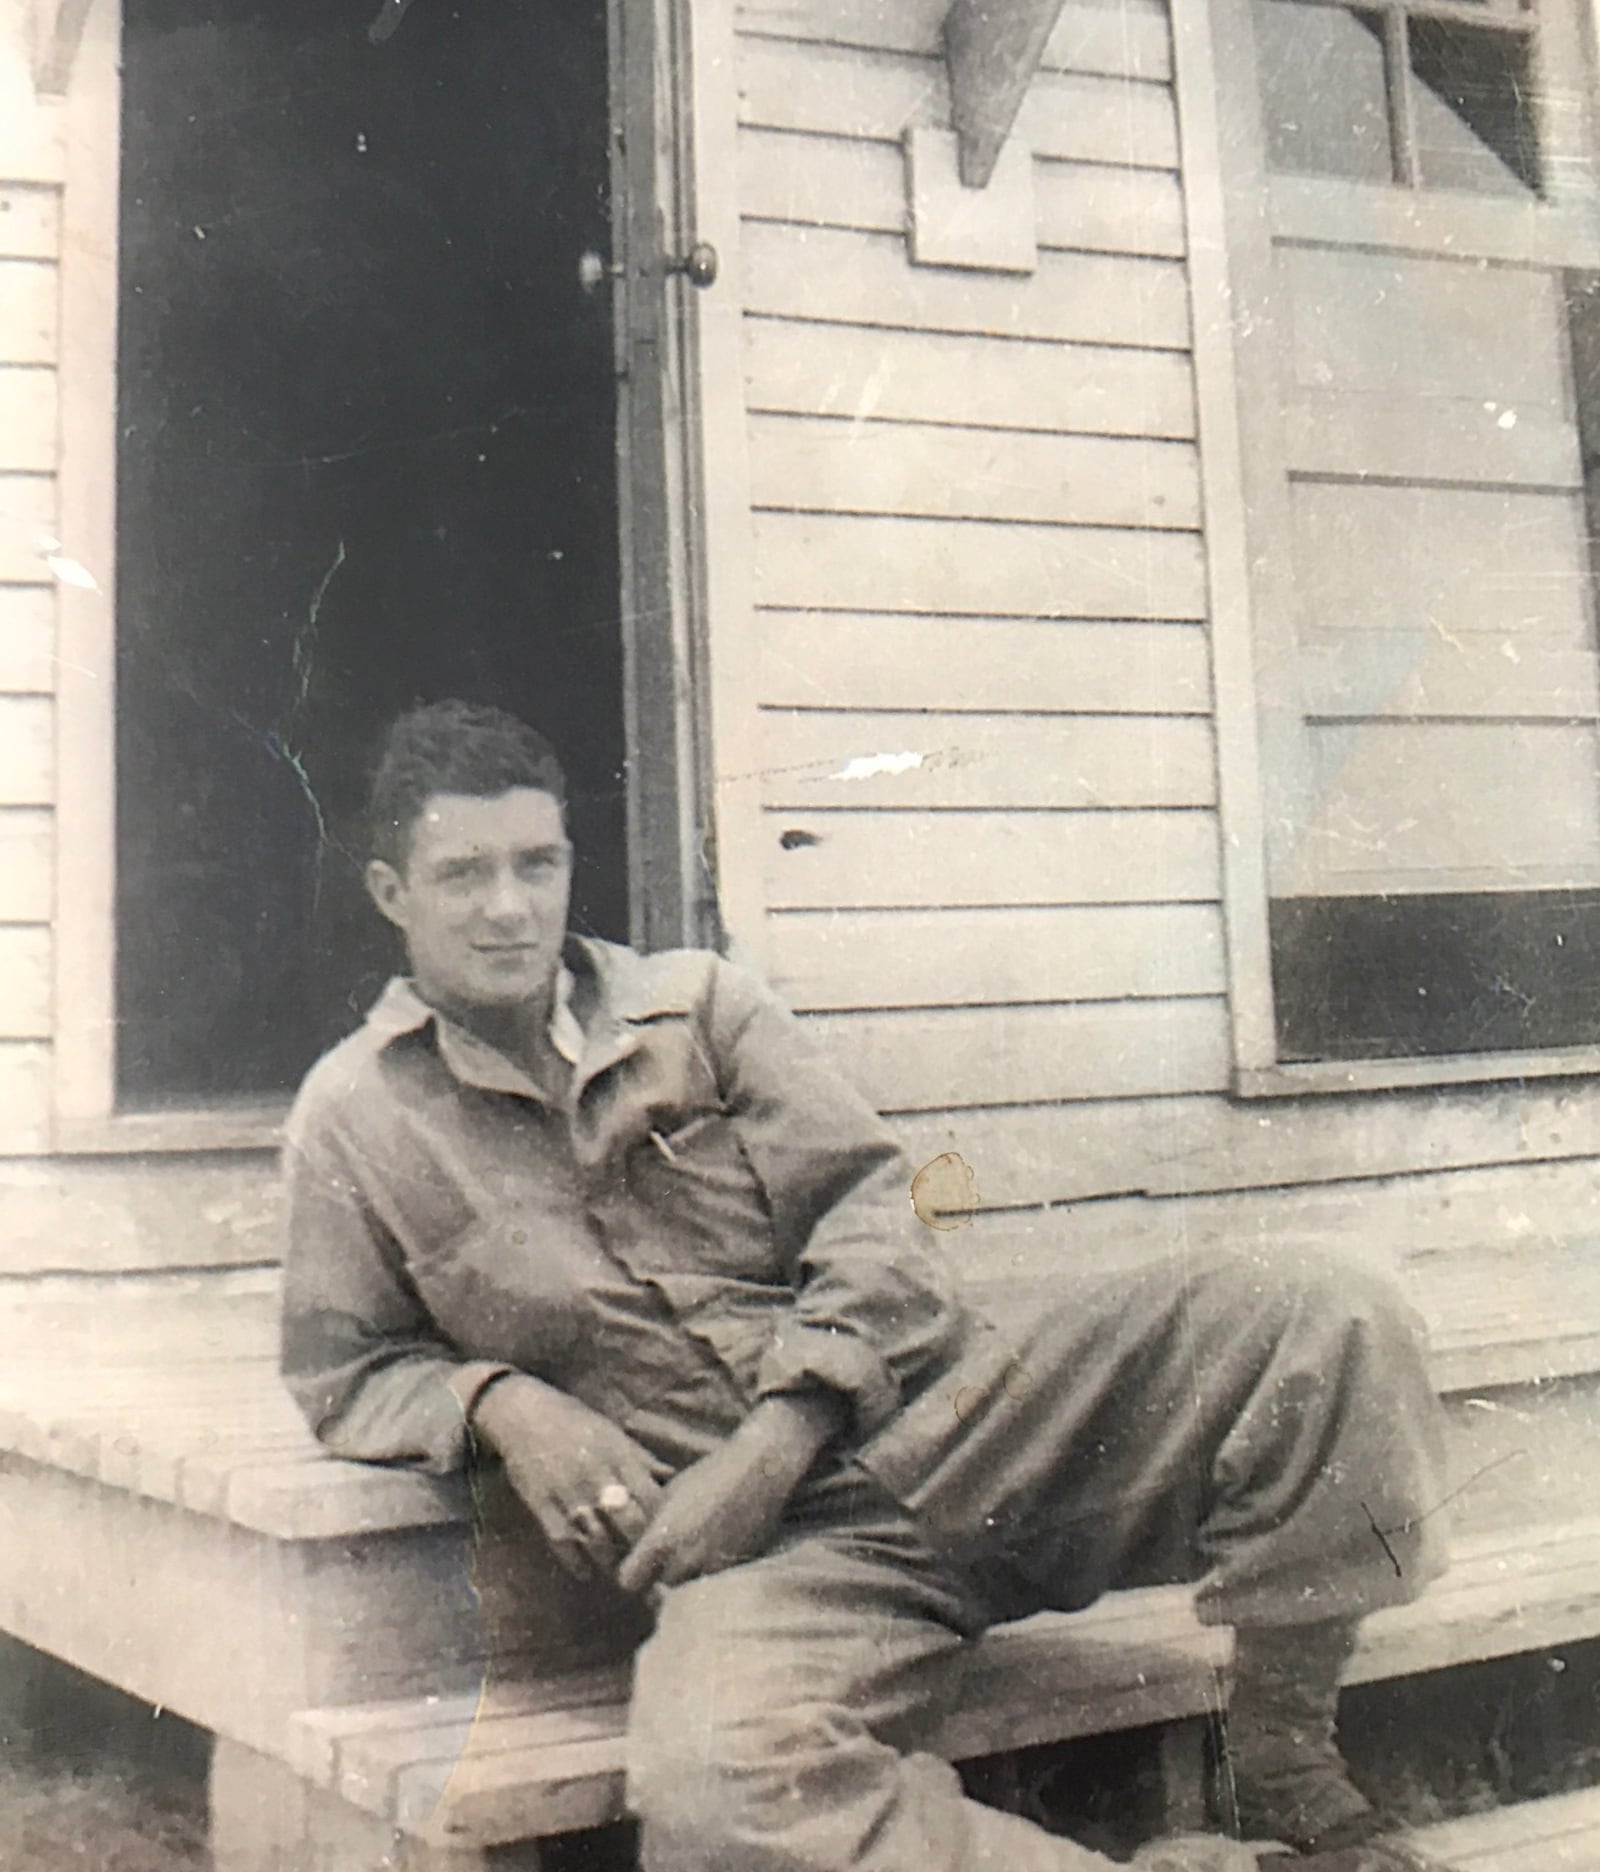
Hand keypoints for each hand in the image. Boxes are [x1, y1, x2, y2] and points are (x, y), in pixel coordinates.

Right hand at [471, 1374, 665, 1581]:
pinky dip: (575, 1563)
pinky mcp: (542, 1506)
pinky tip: (586, 1574)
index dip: (662, 1523)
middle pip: (627, 1523)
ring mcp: (568, 1493)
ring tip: (623, 1578)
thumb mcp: (613, 1434)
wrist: (524, 1416)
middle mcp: (596, 1477)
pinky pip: (563, 1543)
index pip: (651, 1498)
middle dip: (641, 1548)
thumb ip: (642, 1459)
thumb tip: (673, 1478)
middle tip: (650, 1568)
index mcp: (618, 1456)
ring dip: (611, 1563)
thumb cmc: (576, 1423)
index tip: (668, 1540)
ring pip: (597, 1539)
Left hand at [618, 1391, 844, 1595]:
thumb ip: (648, 1525)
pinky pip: (713, 1585)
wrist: (760, 1470)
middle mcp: (685, 1561)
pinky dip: (711, 1576)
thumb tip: (630, 1542)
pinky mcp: (736, 1571)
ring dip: (687, 1580)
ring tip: (694, 1555)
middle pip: (659, 1590)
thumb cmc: (710, 1475)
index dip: (633, 1574)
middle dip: (661, 1578)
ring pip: (687, 1591)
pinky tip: (715, 1552)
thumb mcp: (669, 1494)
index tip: (639, 1563)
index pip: (629, 1581)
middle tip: (670, 1558)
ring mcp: (713, 1569)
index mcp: (661, 1540)